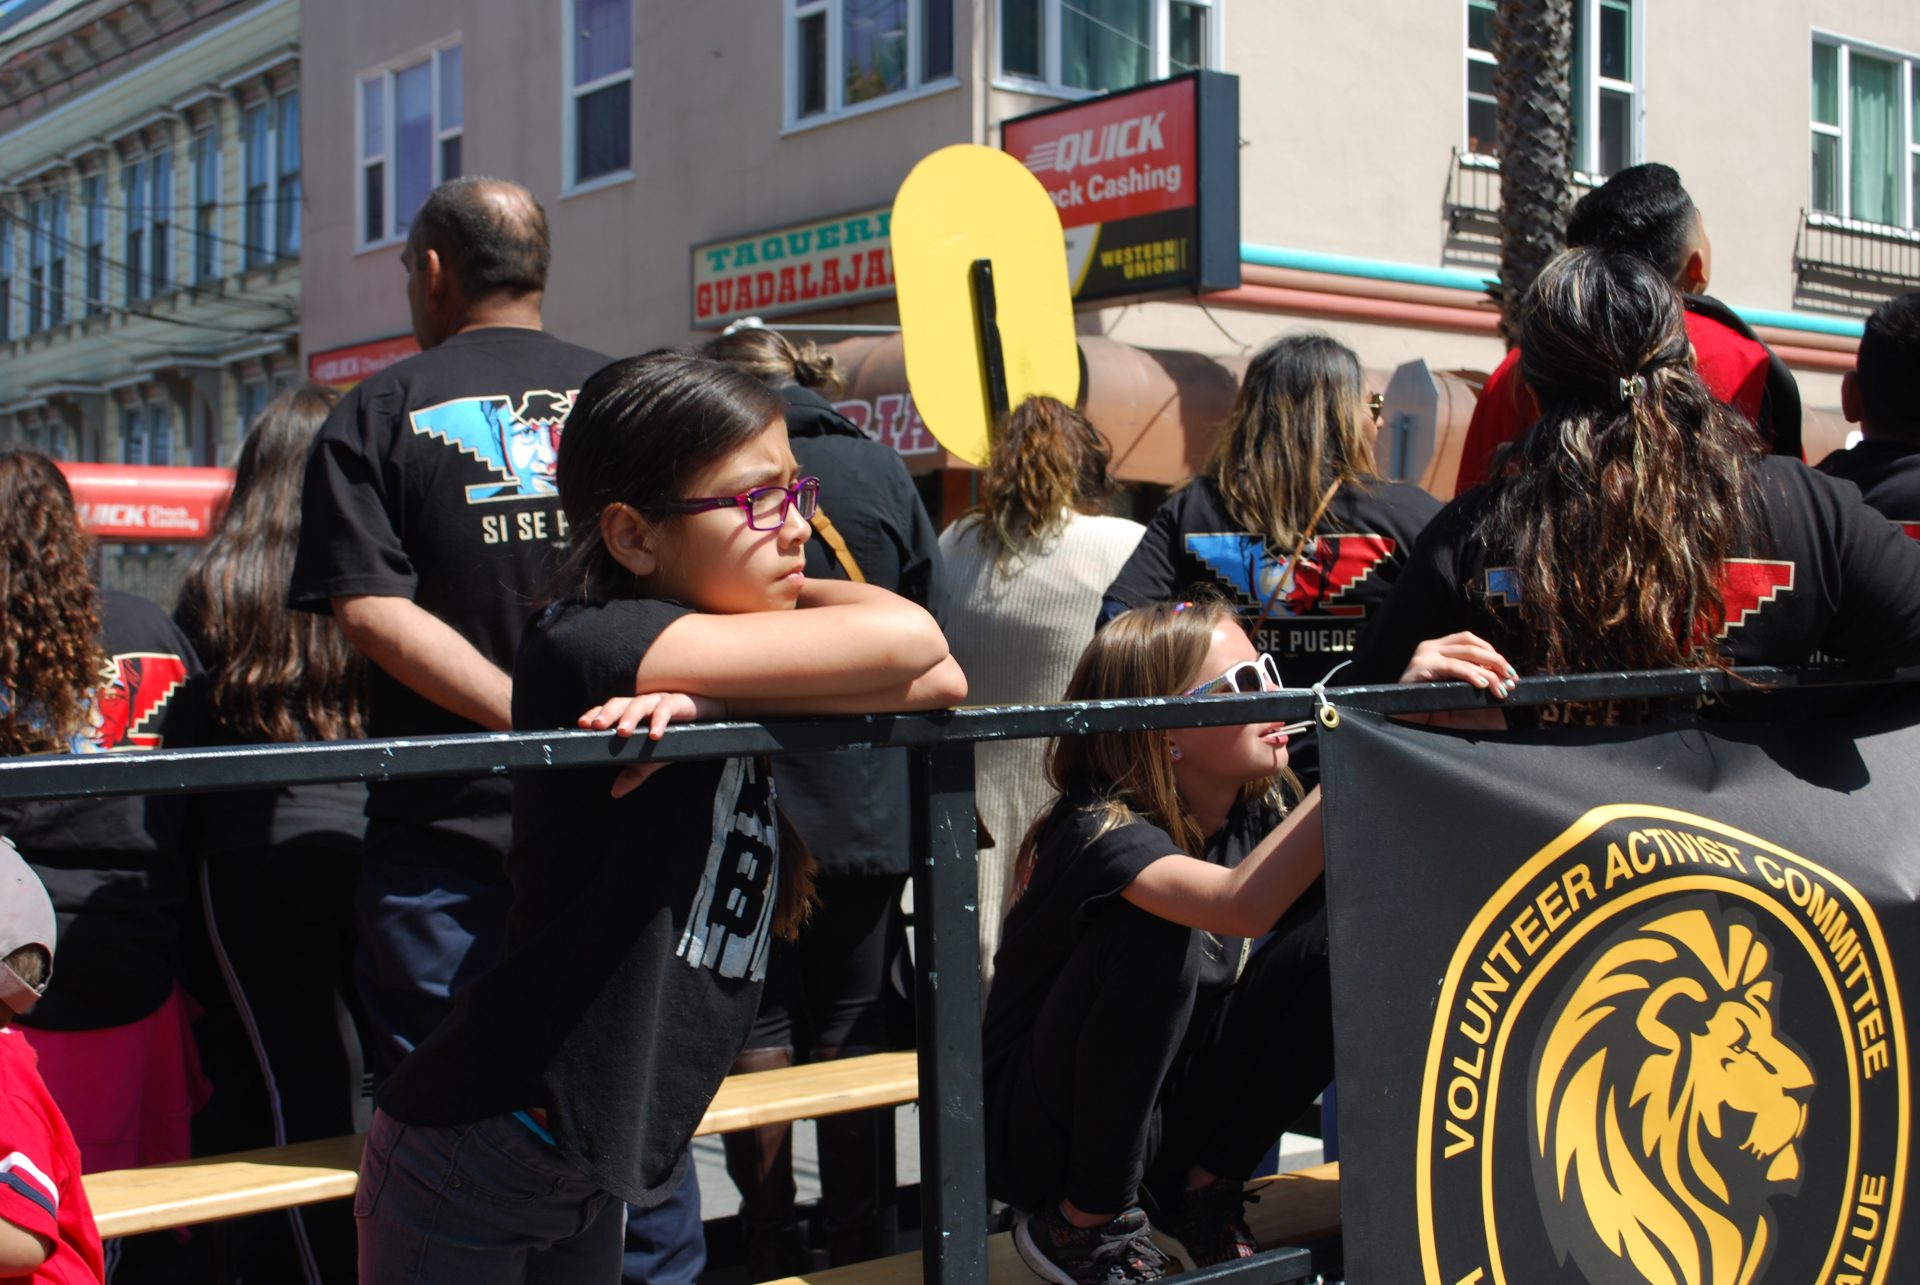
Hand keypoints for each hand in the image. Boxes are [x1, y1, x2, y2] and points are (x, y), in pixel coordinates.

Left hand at [576, 692, 726, 796]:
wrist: (714, 720)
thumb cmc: (680, 735)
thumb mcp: (656, 757)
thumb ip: (636, 772)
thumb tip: (615, 792)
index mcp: (634, 713)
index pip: (610, 710)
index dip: (596, 714)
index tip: (582, 725)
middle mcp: (644, 703)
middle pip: (620, 703)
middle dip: (607, 714)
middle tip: (596, 726)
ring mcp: (661, 700)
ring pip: (641, 703)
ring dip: (630, 717)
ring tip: (622, 732)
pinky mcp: (680, 702)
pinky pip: (667, 708)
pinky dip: (660, 720)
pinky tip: (654, 734)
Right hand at [1396, 632, 1515, 729]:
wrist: (1405, 726)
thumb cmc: (1433, 713)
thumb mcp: (1460, 693)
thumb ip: (1476, 680)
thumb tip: (1504, 677)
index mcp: (1438, 650)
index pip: (1471, 641)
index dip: (1493, 654)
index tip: (1510, 673)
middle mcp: (1430, 648)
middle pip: (1471, 644)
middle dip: (1497, 662)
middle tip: (1512, 679)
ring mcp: (1424, 656)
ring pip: (1466, 654)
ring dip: (1490, 671)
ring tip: (1502, 687)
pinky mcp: (1420, 668)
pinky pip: (1452, 667)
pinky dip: (1471, 675)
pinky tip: (1483, 685)